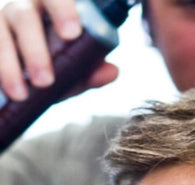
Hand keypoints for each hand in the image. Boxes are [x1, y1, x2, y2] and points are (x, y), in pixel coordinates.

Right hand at [0, 0, 117, 100]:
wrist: (20, 63)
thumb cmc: (51, 55)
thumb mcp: (71, 62)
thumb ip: (89, 67)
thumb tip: (112, 71)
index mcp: (49, 2)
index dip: (64, 11)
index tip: (72, 34)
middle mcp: (22, 4)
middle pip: (23, 16)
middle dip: (35, 49)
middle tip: (45, 81)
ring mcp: (0, 18)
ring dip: (9, 66)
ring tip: (21, 94)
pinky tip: (3, 88)